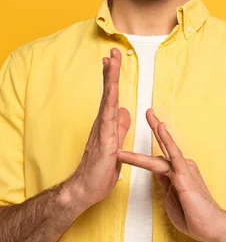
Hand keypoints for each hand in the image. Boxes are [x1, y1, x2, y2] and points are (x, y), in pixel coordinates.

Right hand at [67, 48, 130, 210]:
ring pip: (107, 100)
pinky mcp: (104, 142)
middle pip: (108, 93)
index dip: (113, 78)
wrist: (85, 190)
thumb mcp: (115, 146)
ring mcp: (101, 131)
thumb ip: (118, 128)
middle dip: (111, 71)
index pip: (112, 97)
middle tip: (114, 51)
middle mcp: (102, 124)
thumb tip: (124, 111)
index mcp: (107, 125)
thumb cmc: (99, 171)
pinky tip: (112, 90)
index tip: (114, 60)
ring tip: (112, 61)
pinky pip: (107, 119)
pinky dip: (110, 102)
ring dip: (110, 80)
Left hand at [117, 109, 225, 241]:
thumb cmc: (195, 219)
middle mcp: (182, 169)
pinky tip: (161, 128)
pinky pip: (173, 154)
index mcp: (178, 176)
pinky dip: (167, 140)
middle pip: (163, 147)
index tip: (135, 143)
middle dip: (155, 128)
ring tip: (147, 114)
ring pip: (164, 150)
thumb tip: (159, 175)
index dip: (146, 152)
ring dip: (155, 132)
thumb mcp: (172, 203)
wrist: (213, 228)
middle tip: (148, 111)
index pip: (159, 160)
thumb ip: (166, 187)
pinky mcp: (185, 175)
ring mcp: (184, 170)